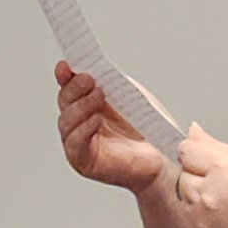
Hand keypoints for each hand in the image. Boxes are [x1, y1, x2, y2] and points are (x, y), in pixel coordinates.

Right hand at [56, 59, 173, 203]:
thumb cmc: (147, 128)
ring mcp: (80, 143)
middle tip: (89, 79)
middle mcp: (80, 122)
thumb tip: (94, 66)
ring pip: (66, 122)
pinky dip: (83, 130)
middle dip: (74, 88)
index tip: (66, 66)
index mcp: (88, 104)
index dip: (65, 76)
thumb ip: (111, 81)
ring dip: (80, 106)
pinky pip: (74, 145)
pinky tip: (95, 120)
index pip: (69, 88)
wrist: (163, 156)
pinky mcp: (84, 162)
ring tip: (98, 96)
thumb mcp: (129, 95)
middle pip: (64, 102)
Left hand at [168, 125, 227, 227]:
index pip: (187, 150)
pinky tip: (227, 216)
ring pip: (185, 197)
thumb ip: (216, 146)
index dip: (199, 152)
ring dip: (198, 196)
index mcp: (222, 169)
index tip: (212, 160)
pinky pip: (190, 219)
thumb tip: (194, 134)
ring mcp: (203, 219)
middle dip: (199, 175)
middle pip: (184, 174)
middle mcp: (208, 194)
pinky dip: (201, 215)